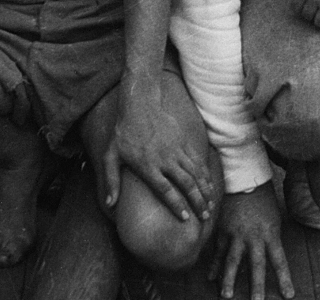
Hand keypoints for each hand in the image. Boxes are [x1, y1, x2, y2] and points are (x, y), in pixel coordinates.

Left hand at [101, 92, 216, 222]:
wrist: (142, 101)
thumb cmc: (124, 130)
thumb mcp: (111, 154)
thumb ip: (110, 180)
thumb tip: (109, 204)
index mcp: (148, 166)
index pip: (166, 190)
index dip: (177, 205)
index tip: (185, 218)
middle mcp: (165, 159)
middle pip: (186, 184)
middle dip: (197, 202)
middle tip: (205, 217)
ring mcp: (176, 149)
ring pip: (195, 173)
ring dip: (204, 190)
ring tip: (210, 205)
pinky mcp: (183, 140)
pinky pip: (197, 160)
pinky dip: (205, 173)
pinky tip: (210, 183)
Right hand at [211, 182, 293, 299]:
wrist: (245, 179)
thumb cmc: (263, 200)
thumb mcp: (273, 219)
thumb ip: (270, 240)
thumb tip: (266, 260)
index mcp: (270, 233)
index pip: (279, 260)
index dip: (284, 279)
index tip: (288, 296)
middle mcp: (254, 236)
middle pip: (257, 265)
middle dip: (257, 285)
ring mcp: (237, 234)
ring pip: (233, 260)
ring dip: (229, 279)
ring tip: (226, 296)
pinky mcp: (224, 230)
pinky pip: (219, 251)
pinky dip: (214, 265)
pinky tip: (210, 278)